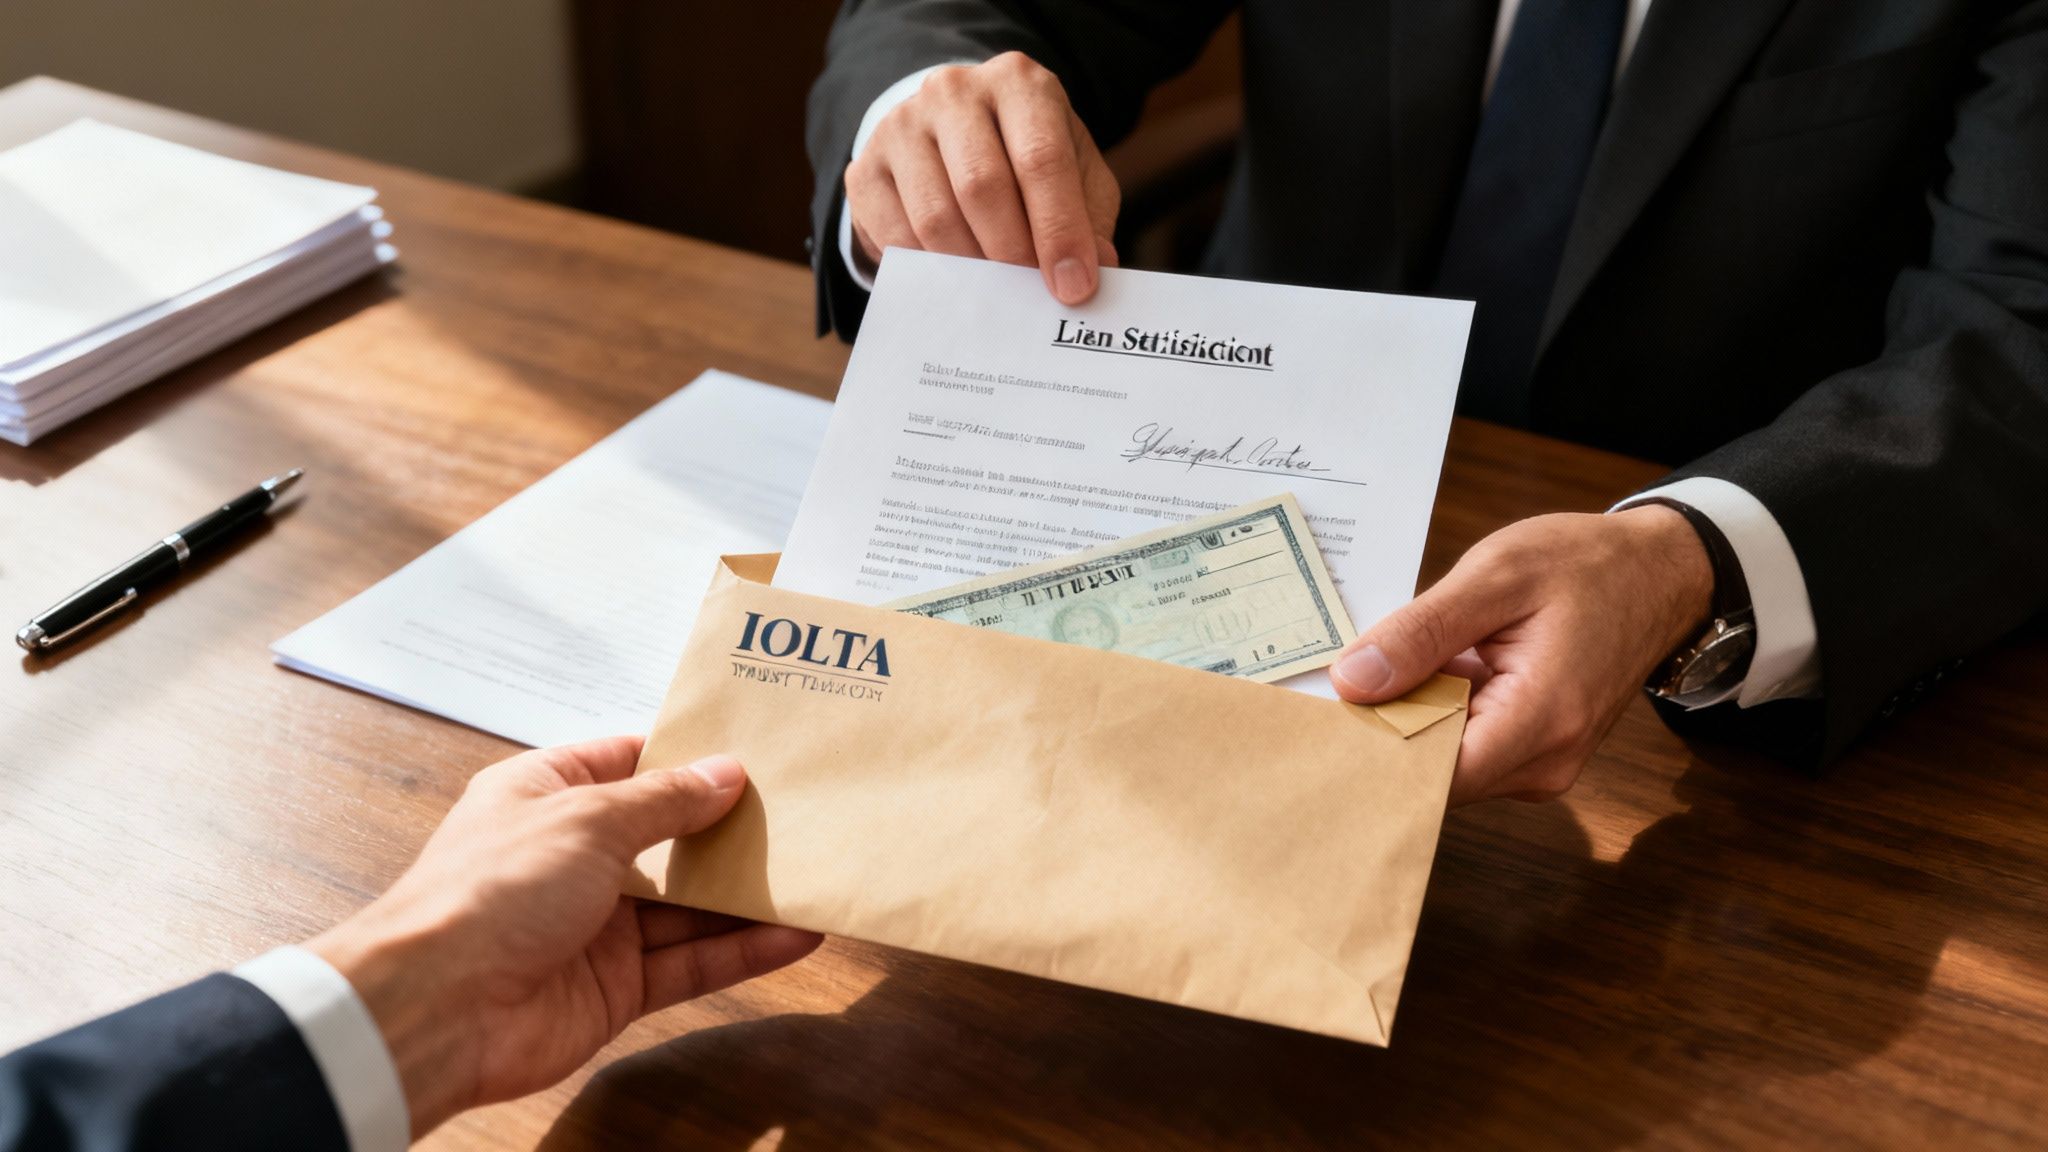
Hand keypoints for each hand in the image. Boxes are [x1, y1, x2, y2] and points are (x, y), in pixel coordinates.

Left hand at [306, 737, 821, 1137]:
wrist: (439, 1009)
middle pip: (667, 837)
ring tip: (814, 871)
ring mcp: (595, 925)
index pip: (625, 764)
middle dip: (727, 829)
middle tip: (800, 810)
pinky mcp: (616, 986)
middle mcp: (570, 858)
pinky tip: (795, 935)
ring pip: (689, 905)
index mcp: (543, 796)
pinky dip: (742, 950)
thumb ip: (664, 801)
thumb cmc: (489, 892)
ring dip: (747, 894)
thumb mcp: (587, 819)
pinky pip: (691, 962)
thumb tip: (724, 774)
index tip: (752, 749)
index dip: (685, 757)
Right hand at [846, 52, 1120, 303]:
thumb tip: (1097, 267)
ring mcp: (902, 126)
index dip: (1060, 229)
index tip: (1074, 287)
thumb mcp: (1073, 173)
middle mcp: (954, 92)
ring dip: (972, 271)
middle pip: (982, 186)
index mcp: (1018, 83)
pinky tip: (954, 283)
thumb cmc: (1024, 159)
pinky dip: (929, 274)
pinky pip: (896, 237)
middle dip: (1014, 255)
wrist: (951, 138)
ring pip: (936, 217)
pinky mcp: (865, 168)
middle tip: (1034, 299)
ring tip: (998, 296)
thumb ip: (1088, 217)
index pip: (1041, 158)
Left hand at [1329, 507, 1713, 805]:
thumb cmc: (1587, 565)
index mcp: (1540, 721)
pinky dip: (1432, 715)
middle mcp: (1545, 762)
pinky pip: (1464, 747)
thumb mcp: (1496, 577)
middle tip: (1320, 693)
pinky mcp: (1532, 750)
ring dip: (1405, 721)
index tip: (1316, 727)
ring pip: (1444, 763)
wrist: (1659, 573)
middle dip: (1378, 735)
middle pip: (1433, 777)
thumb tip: (1352, 681)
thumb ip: (1421, 632)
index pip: (1432, 779)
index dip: (1370, 755)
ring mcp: (1541, 762)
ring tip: (1363, 675)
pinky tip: (1408, 676)